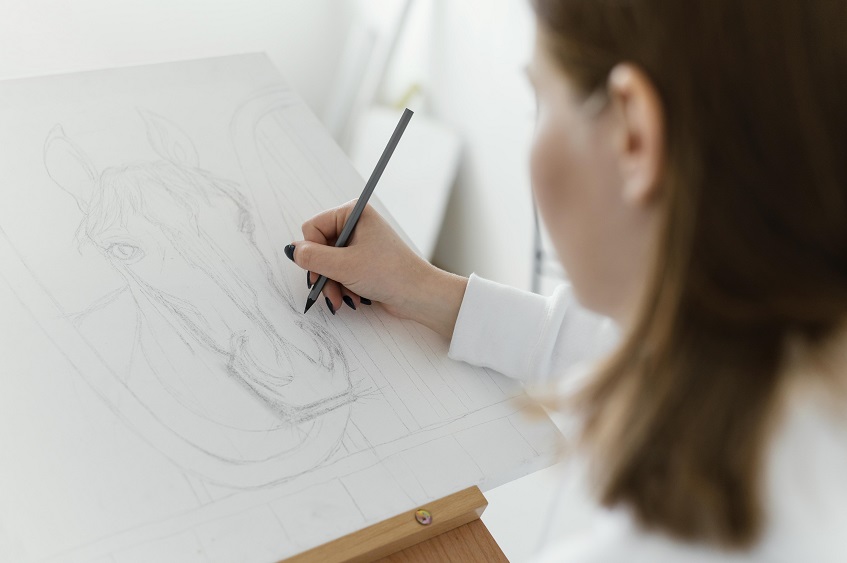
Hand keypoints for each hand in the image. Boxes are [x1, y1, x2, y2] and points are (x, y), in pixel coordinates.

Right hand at [286, 201, 467, 338]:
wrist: (419, 295)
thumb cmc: (390, 273)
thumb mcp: (344, 266)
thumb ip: (312, 258)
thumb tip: (292, 250)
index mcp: (353, 213)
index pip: (312, 228)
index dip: (311, 252)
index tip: (318, 272)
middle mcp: (356, 225)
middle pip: (319, 248)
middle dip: (323, 274)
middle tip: (328, 291)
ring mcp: (360, 244)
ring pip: (328, 264)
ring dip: (332, 285)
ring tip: (343, 300)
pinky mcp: (364, 262)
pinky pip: (340, 273)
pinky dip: (343, 288)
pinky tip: (354, 299)